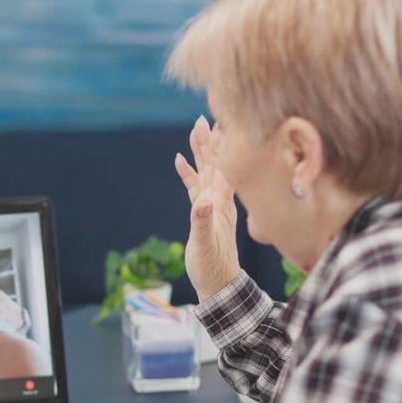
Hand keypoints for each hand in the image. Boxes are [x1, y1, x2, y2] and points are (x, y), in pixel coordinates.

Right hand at [174, 115, 239, 301]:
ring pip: (206, 171)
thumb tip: (202, 201)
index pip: (221, 167)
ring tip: (195, 129)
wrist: (220, 285)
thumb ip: (202, 222)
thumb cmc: (213, 268)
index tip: (217, 122)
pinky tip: (180, 159)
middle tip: (204, 117)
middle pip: (215, 163)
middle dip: (209, 140)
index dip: (219, 146)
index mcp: (221, 204)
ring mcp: (212, 206)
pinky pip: (195, 186)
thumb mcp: (205, 246)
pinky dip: (188, 172)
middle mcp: (219, 201)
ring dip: (201, 151)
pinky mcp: (204, 213)